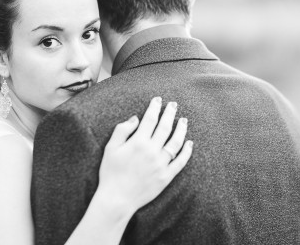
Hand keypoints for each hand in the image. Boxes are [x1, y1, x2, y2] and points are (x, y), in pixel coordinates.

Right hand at [97, 97, 192, 213]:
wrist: (117, 199)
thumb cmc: (111, 172)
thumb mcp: (110, 148)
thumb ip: (122, 130)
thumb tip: (136, 118)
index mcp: (138, 142)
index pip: (150, 119)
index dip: (155, 107)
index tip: (158, 99)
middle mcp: (152, 151)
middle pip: (165, 127)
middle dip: (170, 113)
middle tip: (174, 105)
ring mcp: (161, 164)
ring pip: (176, 142)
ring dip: (181, 129)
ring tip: (184, 120)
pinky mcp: (166, 176)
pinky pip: (180, 162)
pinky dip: (187, 151)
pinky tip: (189, 143)